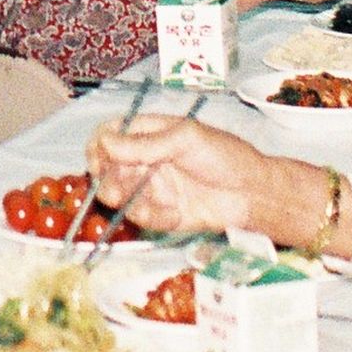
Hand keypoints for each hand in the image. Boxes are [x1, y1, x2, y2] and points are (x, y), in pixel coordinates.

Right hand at [88, 115, 332, 248]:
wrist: (253, 195)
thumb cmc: (225, 157)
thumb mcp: (185, 140)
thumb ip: (145, 143)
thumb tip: (103, 143)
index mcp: (150, 133)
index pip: (109, 135)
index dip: (98, 146)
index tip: (99, 159)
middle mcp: (146, 160)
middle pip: (106, 167)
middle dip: (107, 178)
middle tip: (114, 190)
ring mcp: (152, 188)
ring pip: (119, 195)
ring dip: (124, 200)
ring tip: (141, 204)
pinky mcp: (161, 214)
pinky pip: (142, 218)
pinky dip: (151, 217)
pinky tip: (173, 215)